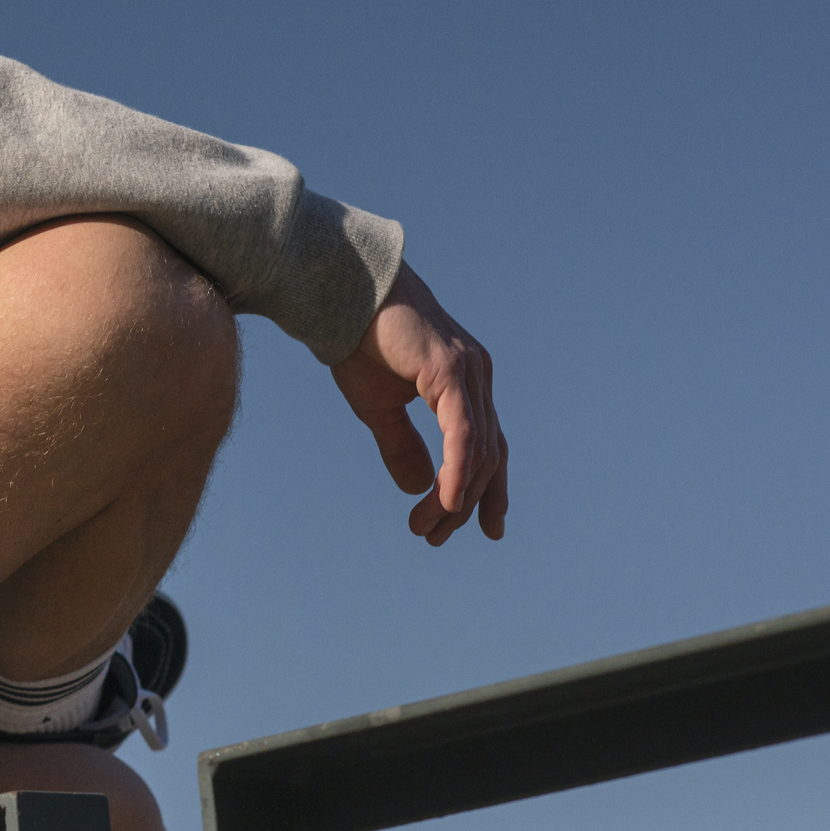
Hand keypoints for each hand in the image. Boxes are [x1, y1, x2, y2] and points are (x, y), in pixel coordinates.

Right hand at [330, 263, 507, 544]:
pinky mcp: (451, 371)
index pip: (488, 446)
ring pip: (478, 449)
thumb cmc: (357, 341)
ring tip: (428, 526)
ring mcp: (469, 372)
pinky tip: (449, 498)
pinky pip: (463, 431)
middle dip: (469, 503)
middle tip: (437, 536)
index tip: (482, 529)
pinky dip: (459, 469)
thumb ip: (401, 446)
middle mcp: (477, 377)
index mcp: (465, 383)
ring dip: (456, 495)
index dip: (489, 490)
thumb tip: (419, 489)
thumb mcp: (378, 407)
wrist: (340, 294)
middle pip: (489, 455)